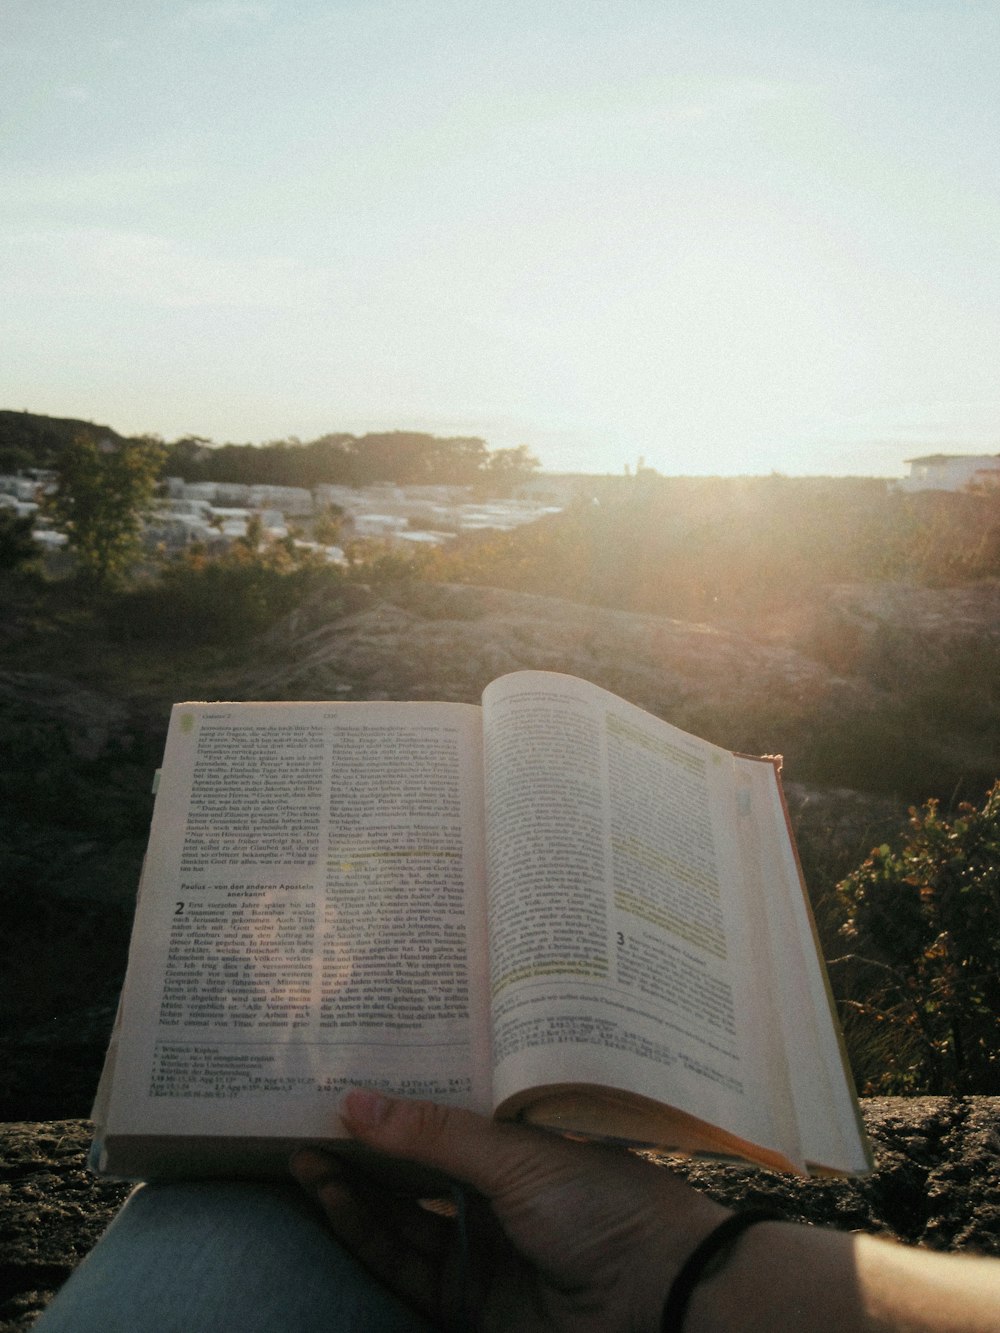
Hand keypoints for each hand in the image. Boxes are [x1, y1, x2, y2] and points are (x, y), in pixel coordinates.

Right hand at [290, 1090, 728, 1331]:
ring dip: (351, 1189)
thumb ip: (432, 1136)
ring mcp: (479, 1246)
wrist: (653, 1298)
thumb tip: (353, 1100)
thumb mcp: (514, 1156)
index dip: (401, 1101)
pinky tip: (331, 1198)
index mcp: (521, 1146)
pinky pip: (400, 1263)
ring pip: (398, 1216)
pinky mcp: (464, 1300)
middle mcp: (497, 1192)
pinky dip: (362, 1232)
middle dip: (364, 1146)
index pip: (448, 1118)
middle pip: (415, 1170)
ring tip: (303, 1154)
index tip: (350, 1074)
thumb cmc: (600, 1205)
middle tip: (308, 1115)